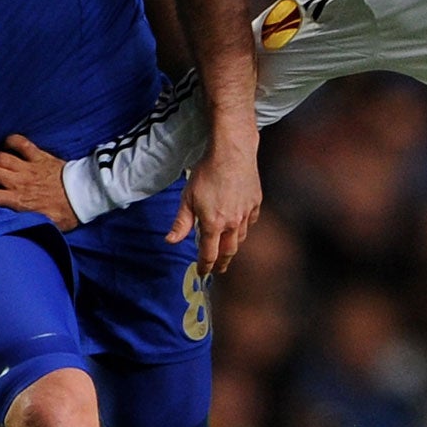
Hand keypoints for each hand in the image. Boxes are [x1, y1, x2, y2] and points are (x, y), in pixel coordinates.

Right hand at [0, 135, 77, 230]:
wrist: (86, 194)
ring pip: (0, 157)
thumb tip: (11, 222)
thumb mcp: (46, 224)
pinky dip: (11, 140)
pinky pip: (21, 143)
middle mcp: (20, 182)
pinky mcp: (40, 156)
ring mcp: (29, 167)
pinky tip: (5, 143)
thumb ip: (26, 221)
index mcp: (20, 200)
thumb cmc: (67, 212)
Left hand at [173, 136, 261, 271]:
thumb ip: (181, 223)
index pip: (209, 254)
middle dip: (223, 263)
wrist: (232, 153)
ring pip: (241, 238)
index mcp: (213, 224)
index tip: (202, 272)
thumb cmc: (207, 173)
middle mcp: (232, 223)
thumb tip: (170, 241)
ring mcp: (246, 213)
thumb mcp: (187, 198)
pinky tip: (240, 225)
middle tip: (219, 269)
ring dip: (233, 246)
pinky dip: (244, 227)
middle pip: (229, 252)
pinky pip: (250, 221)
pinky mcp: (255, 202)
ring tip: (227, 249)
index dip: (205, 266)